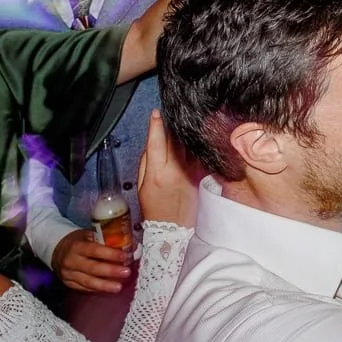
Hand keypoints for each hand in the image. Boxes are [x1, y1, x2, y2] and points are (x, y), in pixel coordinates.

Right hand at [52, 229, 131, 293]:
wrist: (57, 250)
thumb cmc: (78, 241)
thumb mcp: (88, 234)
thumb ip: (104, 239)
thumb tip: (127, 243)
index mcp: (77, 246)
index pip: (94, 250)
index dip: (110, 254)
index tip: (124, 256)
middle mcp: (71, 261)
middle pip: (92, 268)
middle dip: (111, 271)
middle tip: (126, 272)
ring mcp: (68, 274)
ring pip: (88, 281)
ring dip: (105, 285)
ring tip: (118, 287)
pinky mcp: (68, 283)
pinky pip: (84, 288)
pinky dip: (97, 289)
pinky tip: (108, 289)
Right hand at [137, 110, 197, 227]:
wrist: (172, 228)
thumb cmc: (153, 208)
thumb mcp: (141, 186)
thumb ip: (145, 163)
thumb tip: (151, 144)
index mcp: (157, 173)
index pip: (156, 143)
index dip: (156, 126)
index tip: (157, 113)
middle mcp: (175, 170)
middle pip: (175, 140)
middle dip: (173, 126)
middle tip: (173, 113)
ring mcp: (190, 173)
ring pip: (189, 146)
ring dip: (187, 133)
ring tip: (186, 122)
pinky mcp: (200, 176)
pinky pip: (199, 156)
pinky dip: (196, 146)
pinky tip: (197, 138)